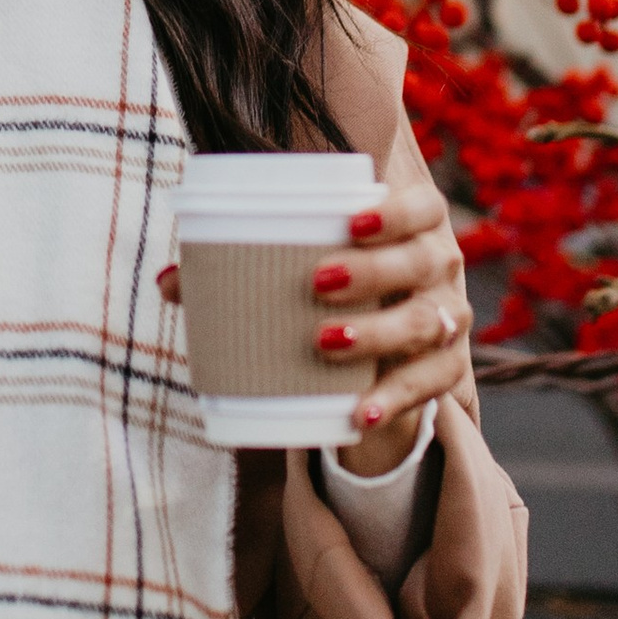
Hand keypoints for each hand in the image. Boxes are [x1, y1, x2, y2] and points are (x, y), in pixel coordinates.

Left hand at [156, 168, 473, 477]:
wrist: (374, 345)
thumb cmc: (330, 280)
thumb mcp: (297, 265)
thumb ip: (238, 266)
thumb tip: (169, 282)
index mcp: (415, 222)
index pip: (420, 207)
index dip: (393, 212)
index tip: (348, 222)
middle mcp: (439, 265)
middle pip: (419, 263)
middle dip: (372, 271)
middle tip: (317, 282)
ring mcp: (448, 318)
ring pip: (425, 323)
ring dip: (377, 332)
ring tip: (324, 341)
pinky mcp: (445, 369)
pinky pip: (430, 384)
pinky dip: (394, 399)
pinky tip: (358, 412)